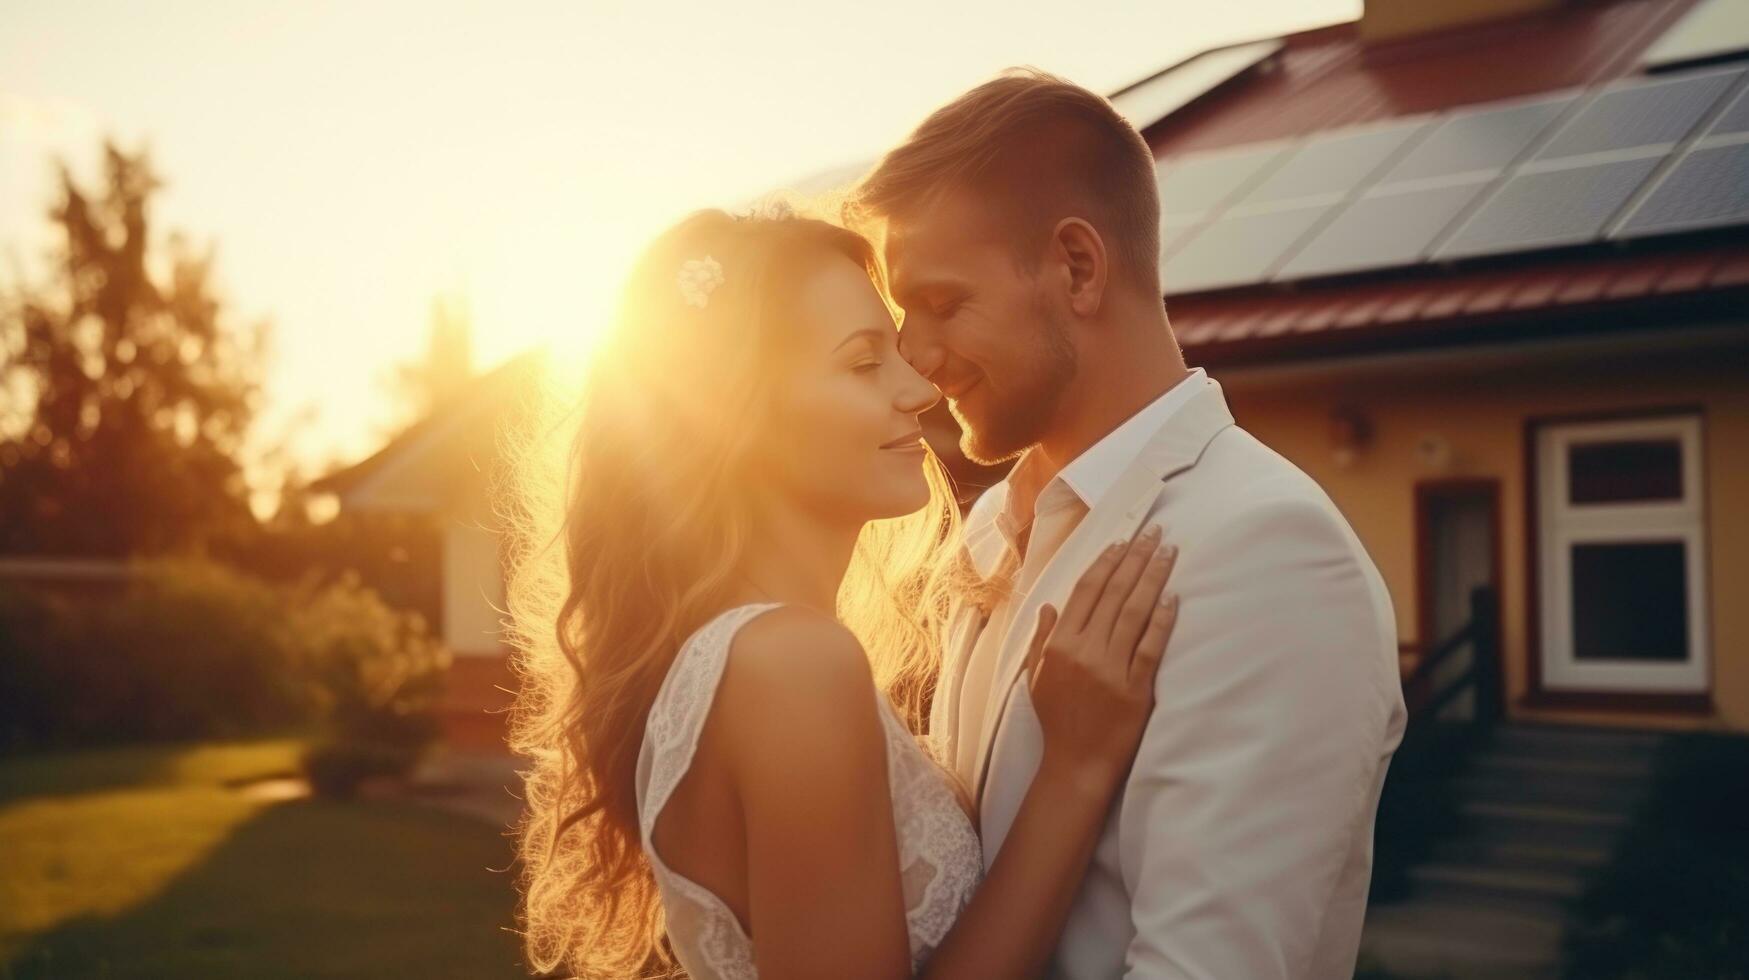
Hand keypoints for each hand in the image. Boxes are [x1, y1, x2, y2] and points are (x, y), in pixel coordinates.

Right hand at [1025, 523, 1178, 796]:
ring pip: (1134, 612)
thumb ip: (1041, 638)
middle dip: (1135, 559)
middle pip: (1113, 594)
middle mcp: (1084, 651)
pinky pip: (1151, 647)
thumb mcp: (1036, 677)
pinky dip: (1162, 619)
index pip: (1084, 592)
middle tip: (1154, 534)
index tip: (1122, 542)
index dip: (1105, 564)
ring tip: (1168, 552)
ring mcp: (1110, 669)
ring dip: (1153, 578)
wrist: (1076, 764)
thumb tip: (1048, 605)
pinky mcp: (1135, 688)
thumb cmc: (1057, 720)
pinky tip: (1173, 597)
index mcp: (1059, 645)